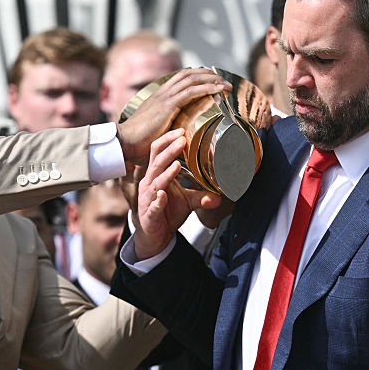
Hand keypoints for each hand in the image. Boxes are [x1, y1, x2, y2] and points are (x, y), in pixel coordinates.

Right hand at [116, 68, 229, 166]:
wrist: (125, 143)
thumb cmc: (138, 143)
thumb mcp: (156, 131)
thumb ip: (167, 127)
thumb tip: (179, 134)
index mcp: (158, 97)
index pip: (179, 79)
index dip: (196, 76)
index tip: (210, 79)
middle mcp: (161, 93)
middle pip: (187, 74)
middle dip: (206, 74)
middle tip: (221, 79)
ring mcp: (164, 97)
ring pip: (191, 79)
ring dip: (211, 79)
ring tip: (225, 83)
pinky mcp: (167, 105)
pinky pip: (191, 91)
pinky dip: (207, 88)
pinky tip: (218, 90)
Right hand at [133, 131, 220, 260]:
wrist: (155, 237)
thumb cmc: (167, 213)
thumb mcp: (187, 202)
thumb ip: (201, 196)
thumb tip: (220, 196)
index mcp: (156, 176)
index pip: (157, 152)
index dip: (167, 141)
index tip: (182, 132)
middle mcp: (150, 184)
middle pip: (156, 163)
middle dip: (169, 151)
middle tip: (182, 140)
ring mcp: (148, 199)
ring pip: (155, 183)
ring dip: (166, 174)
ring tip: (177, 165)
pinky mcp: (149, 215)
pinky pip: (153, 207)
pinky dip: (158, 201)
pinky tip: (162, 196)